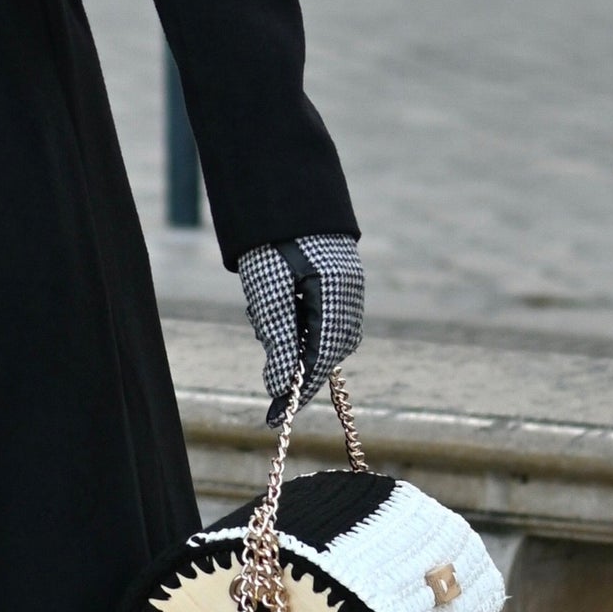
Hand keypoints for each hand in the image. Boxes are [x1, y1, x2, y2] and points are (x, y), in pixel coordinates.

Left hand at [237, 235, 363, 425]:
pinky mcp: (338, 283)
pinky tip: (274, 295)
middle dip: (289, 356)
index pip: (319, 361)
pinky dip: (292, 318)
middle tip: (263, 326)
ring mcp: (347, 290)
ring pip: (316, 335)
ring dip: (287, 332)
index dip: (296, 392)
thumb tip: (278, 387)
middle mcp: (349, 298)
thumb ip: (278, 340)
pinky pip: (316, 317)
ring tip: (264, 298)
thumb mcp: (269, 293)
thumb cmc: (272, 242)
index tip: (274, 417)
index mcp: (336, 299)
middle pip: (321, 352)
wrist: (281, 194)